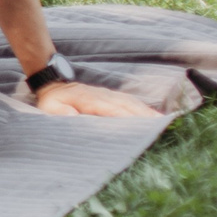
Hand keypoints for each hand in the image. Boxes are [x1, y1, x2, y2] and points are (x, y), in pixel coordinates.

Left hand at [32, 80, 159, 118]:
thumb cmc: (52, 101)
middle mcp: (105, 96)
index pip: (114, 110)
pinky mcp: (113, 97)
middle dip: (146, 119)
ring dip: (149, 115)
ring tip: (166, 127)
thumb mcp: (50, 107)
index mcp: (91, 100)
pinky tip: (157, 119)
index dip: (129, 119)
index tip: (144, 129)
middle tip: (163, 131)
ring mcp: (111, 95)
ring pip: (134, 105)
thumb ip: (60, 111)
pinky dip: (146, 111)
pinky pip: (133, 103)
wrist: (54, 84)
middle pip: (130, 107)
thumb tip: (73, 116)